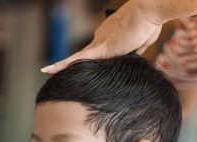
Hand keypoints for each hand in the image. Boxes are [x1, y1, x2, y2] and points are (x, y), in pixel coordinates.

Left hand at [41, 0, 162, 73]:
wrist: (148, 14)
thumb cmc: (148, 25)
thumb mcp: (141, 43)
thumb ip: (133, 52)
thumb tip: (131, 60)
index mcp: (110, 35)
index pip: (97, 49)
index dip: (91, 59)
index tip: (82, 66)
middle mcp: (101, 36)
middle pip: (86, 54)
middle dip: (75, 64)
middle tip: (60, 71)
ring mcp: (100, 41)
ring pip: (78, 57)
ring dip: (64, 65)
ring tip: (48, 71)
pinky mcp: (101, 47)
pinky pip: (78, 58)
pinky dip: (62, 64)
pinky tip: (49, 70)